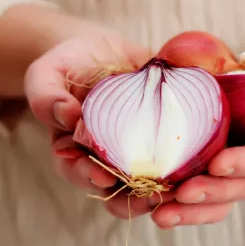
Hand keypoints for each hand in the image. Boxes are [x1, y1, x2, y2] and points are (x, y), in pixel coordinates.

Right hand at [25, 33, 175, 217]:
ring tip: (179, 188)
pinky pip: (173, 152)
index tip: (102, 175)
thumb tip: (66, 115)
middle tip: (153, 196)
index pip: (78, 172)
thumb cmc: (68, 64)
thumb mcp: (47, 74)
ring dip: (164, 187)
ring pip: (150, 178)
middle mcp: (106, 156)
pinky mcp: (160, 133)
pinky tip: (198, 161)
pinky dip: (185, 160)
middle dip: (134, 196)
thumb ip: (45, 95)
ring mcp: (136, 148)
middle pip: (117, 187)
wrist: (100, 49)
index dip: (88, 177)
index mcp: (74, 150)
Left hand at [150, 41, 244, 228]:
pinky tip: (154, 202)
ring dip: (190, 207)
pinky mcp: (221, 165)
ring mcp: (243, 170)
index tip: (220, 164)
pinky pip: (204, 187)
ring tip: (160, 212)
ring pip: (219, 196)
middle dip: (212, 193)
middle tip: (181, 194)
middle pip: (242, 187)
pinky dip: (181, 199)